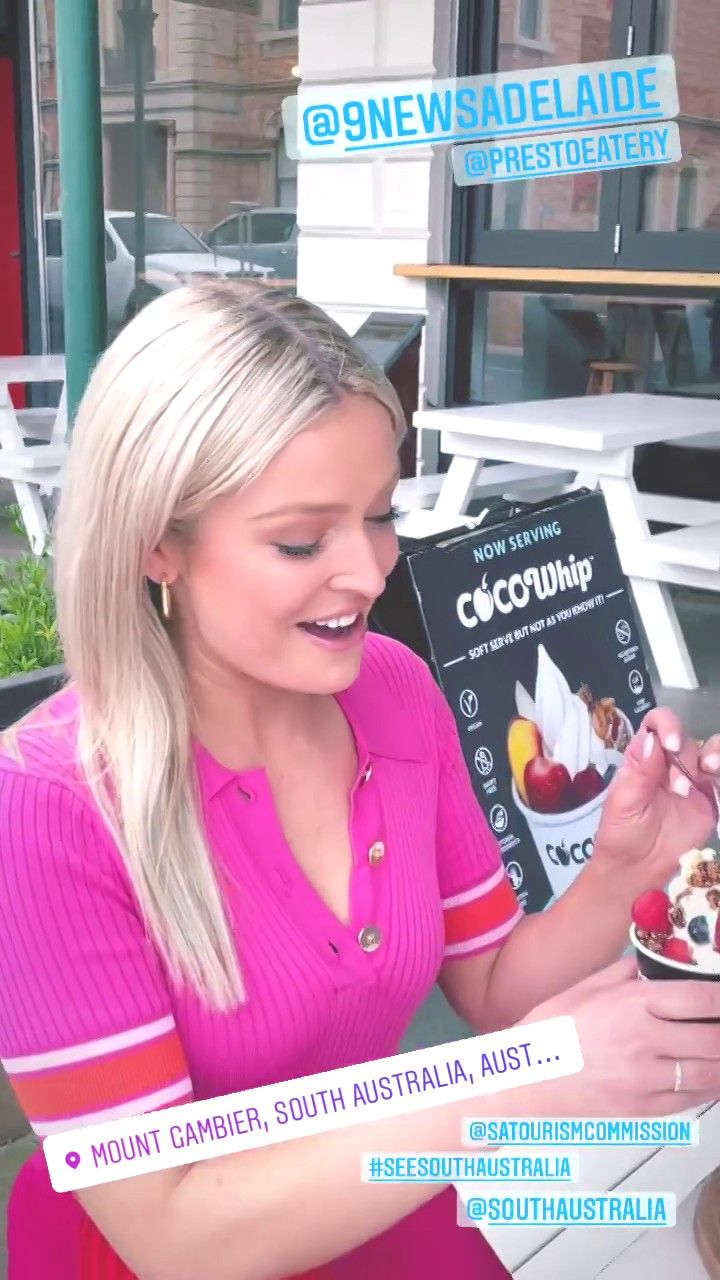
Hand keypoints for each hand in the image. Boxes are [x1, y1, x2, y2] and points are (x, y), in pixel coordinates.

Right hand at [520, 956, 719, 1117]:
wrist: (523, 1081)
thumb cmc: (548, 1033)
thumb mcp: (583, 989)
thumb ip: (622, 973)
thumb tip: (648, 964)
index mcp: (631, 1004)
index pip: (699, 1000)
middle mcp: (644, 1041)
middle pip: (713, 1039)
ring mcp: (646, 1079)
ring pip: (709, 1074)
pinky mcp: (642, 1109)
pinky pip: (690, 1100)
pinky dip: (708, 1089)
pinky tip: (711, 1078)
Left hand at [593, 709, 719, 891]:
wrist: (638, 870)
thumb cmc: (622, 833)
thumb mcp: (624, 803)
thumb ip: (641, 772)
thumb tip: (655, 740)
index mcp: (644, 757)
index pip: (657, 724)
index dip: (668, 725)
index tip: (671, 745)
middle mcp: (670, 763)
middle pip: (687, 740)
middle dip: (686, 758)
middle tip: (678, 788)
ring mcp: (693, 780)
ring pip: (713, 752)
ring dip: (715, 756)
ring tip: (710, 770)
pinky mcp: (710, 799)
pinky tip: (716, 789)